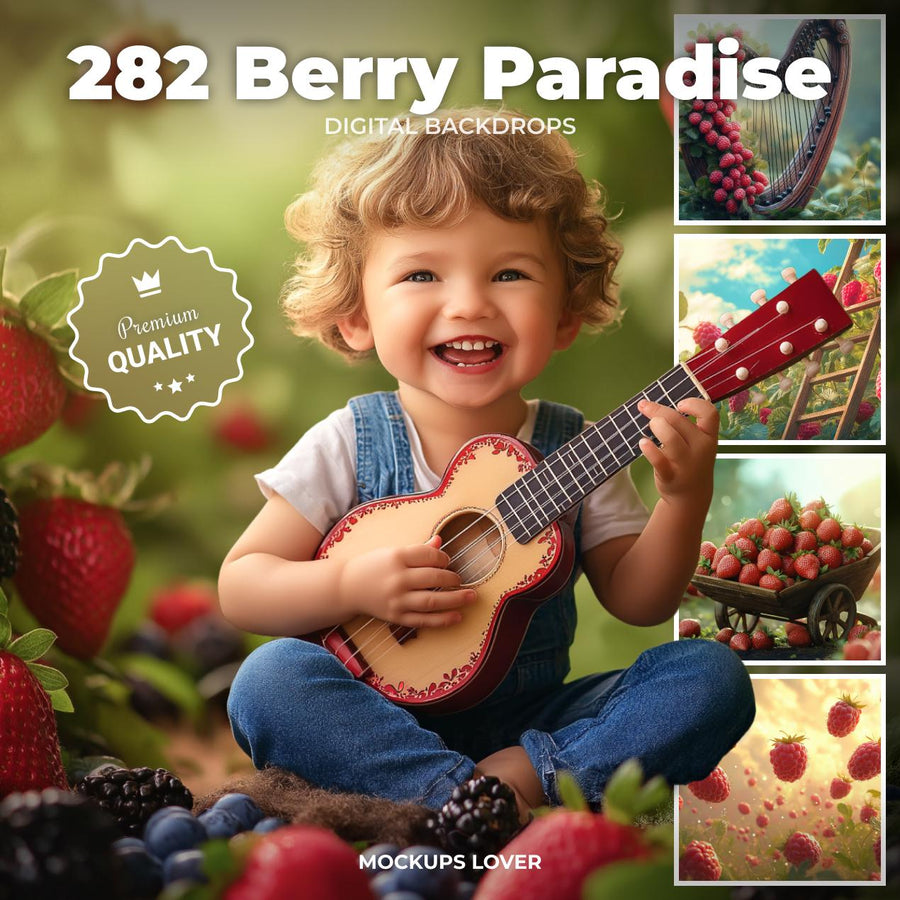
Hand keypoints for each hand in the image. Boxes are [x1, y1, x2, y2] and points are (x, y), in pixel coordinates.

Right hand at [338, 535, 476, 627]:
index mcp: (397, 557)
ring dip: (455, 599)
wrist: (347, 587)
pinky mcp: (396, 617)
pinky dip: (442, 619)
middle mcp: (398, 579)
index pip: (429, 555)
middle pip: (434, 577)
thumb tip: (440, 541)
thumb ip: (418, 550)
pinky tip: (457, 616)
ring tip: (471, 597)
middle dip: (452, 578)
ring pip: (432, 600)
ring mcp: (397, 600)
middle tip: (461, 580)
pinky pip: (424, 620)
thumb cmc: (372, 566)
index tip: (446, 561)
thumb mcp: (392, 552)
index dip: (443, 558)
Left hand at [636, 397, 718, 503]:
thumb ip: (682, 426)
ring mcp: (686, 464)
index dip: (694, 404)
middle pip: (679, 421)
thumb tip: (653, 405)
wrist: (690, 496)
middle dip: (658, 410)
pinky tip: (642, 443)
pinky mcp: (670, 476)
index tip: (679, 404)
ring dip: (656, 426)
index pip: (710, 413)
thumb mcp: (695, 443)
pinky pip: (659, 461)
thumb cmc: (689, 461)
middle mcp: (701, 448)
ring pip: (670, 438)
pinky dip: (649, 450)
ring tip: (649, 426)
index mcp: (708, 437)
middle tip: (644, 407)